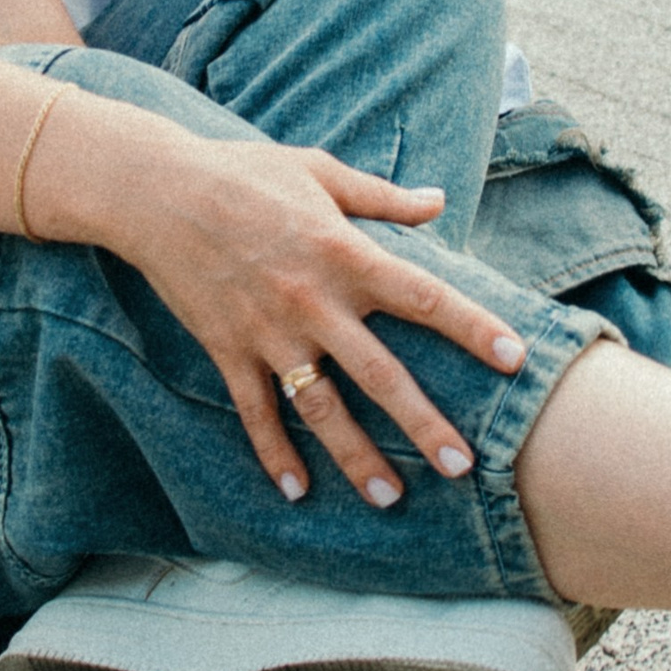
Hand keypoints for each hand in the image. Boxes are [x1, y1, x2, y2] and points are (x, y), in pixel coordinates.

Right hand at [33, 106, 525, 510]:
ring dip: (357, 456)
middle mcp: (313, 302)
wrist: (156, 191)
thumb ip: (383, 197)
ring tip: (391, 499)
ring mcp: (269, 332)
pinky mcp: (228, 349)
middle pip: (380, 374)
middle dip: (423, 424)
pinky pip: (255, 411)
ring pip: (321, 408)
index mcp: (344, 253)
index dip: (471, 327)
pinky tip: (296, 492)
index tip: (514, 358)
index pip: (423, 296)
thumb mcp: (320, 171)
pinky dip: (274, 454)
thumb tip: (439, 202)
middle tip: (462, 466)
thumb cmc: (245, 173)